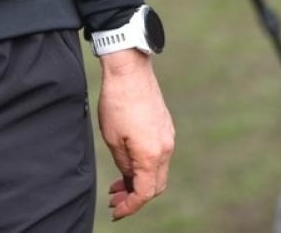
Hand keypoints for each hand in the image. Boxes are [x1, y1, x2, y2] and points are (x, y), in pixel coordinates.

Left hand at [97, 50, 174, 219]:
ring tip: (118, 184)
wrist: (130, 69)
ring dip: (140, 180)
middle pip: (155, 186)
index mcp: (151, 154)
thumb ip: (123, 163)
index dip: (130, 206)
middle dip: (135, 196)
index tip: (116, 211)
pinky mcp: (165, 127)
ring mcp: (168, 137)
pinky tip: (128, 164)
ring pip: (157, 171)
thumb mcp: (112, 138)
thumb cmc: (117, 101)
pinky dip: (144, 166)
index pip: (145, 192)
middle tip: (114, 198)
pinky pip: (158, 156)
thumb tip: (129, 177)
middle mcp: (166, 148)